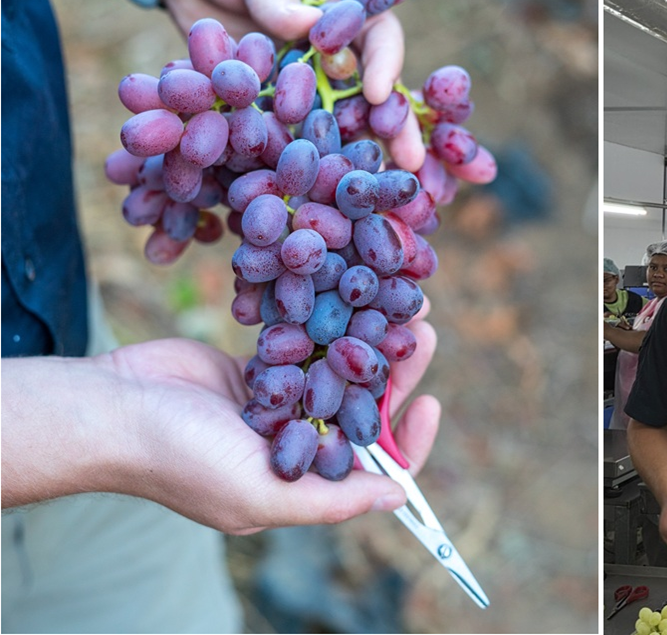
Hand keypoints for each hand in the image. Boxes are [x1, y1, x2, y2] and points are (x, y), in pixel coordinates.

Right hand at [107, 321, 438, 534]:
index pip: (375, 466)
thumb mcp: (260, 494)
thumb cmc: (182, 460)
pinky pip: (307, 342)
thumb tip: (398, 498)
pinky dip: (331, 322)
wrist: (113, 408)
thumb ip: (331, 499)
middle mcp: (297, 442)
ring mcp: (279, 401)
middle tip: (422, 327)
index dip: (408, 439)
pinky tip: (354, 292)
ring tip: (403, 301)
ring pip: (341, 368)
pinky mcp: (260, 364)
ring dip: (371, 338)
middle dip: (398, 370)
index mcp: (304, 480)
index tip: (429, 404)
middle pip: (364, 406)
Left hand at [153, 0, 423, 171]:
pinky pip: (289, 127)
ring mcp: (304, 73)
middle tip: (408, 162)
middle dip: (391, 123)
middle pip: (371, 85)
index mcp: (341, 0)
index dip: (385, 63)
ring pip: (338, 115)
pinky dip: (301, 154)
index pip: (378, 32)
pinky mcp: (272, 96)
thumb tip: (307, 24)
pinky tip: (318, 186)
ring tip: (376, 184)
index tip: (380, 94)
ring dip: (356, 149)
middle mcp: (333, 43)